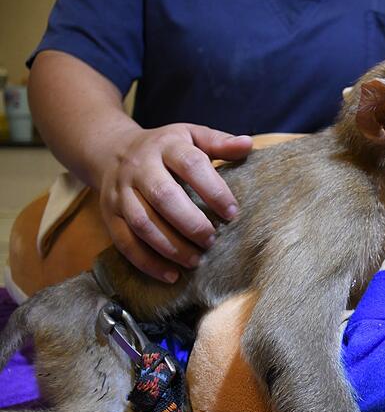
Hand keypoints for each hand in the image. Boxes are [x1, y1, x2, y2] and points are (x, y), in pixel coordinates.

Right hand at [99, 124, 252, 281]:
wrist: (112, 150)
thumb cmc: (165, 148)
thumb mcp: (191, 136)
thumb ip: (219, 143)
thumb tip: (248, 144)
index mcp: (167, 146)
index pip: (191, 165)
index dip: (213, 189)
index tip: (231, 212)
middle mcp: (140, 168)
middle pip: (163, 196)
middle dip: (190, 223)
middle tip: (212, 240)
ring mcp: (121, 193)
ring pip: (142, 222)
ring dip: (170, 246)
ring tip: (195, 260)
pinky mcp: (109, 215)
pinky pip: (124, 242)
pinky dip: (147, 262)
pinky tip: (171, 274)